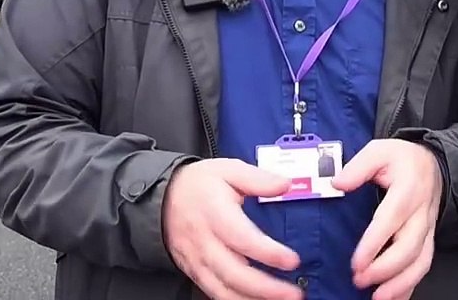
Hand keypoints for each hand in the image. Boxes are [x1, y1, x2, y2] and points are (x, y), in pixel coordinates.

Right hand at [162, 159, 303, 299]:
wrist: (162, 198)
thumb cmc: (197, 184)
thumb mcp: (228, 170)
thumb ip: (258, 179)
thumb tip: (285, 184)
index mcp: (215, 214)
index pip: (242, 238)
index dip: (268, 253)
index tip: (292, 261)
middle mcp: (205, 242)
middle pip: (234, 273)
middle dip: (265, 288)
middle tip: (294, 293)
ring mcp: (198, 261)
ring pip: (224, 290)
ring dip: (254, 299)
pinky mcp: (195, 272)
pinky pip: (215, 293)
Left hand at [332, 139, 443, 299]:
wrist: (434, 164)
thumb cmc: (403, 160)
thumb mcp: (380, 150)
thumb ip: (358, 166)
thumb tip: (337, 182)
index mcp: (408, 189)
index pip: (391, 219)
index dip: (375, 243)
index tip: (356, 262)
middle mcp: (420, 213)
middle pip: (409, 247)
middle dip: (385, 269)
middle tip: (360, 280)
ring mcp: (426, 229)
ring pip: (420, 261)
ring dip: (400, 283)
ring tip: (378, 298)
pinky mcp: (427, 240)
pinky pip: (423, 266)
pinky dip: (410, 286)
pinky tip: (394, 299)